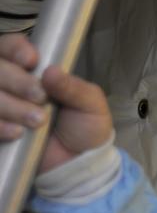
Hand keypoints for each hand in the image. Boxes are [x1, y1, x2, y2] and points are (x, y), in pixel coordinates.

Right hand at [0, 33, 112, 172]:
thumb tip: (51, 71)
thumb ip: (74, 87)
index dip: (15, 49)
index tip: (31, 61)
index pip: (11, 47)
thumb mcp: (91, 105)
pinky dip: (0, 124)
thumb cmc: (86, 128)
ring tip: (37, 121)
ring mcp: (0, 105)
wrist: (78, 165)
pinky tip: (17, 133)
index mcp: (34, 71)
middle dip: (16, 81)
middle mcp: (11, 84)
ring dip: (10, 105)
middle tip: (40, 98)